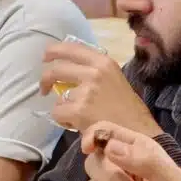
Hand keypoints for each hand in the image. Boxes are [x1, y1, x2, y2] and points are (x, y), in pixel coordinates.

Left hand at [40, 41, 161, 134]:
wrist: (137, 132)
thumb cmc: (127, 108)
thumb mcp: (114, 78)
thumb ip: (94, 70)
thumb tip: (68, 68)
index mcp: (103, 62)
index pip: (72, 48)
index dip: (54, 51)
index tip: (46, 57)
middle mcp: (94, 72)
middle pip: (57, 68)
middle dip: (45, 78)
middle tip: (44, 88)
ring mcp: (86, 91)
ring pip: (57, 96)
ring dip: (62, 106)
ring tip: (75, 115)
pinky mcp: (79, 110)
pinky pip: (57, 112)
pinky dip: (63, 120)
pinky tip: (77, 124)